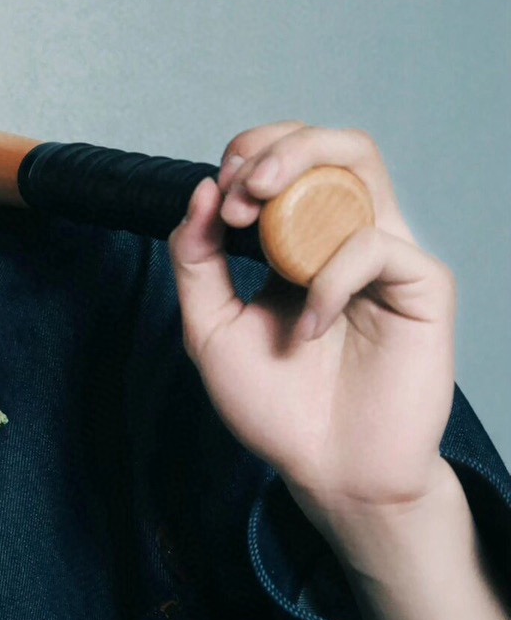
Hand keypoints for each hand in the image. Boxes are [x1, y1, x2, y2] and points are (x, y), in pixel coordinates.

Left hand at [166, 122, 456, 518]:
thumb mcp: (211, 330)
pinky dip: (328, 277)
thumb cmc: (277, 409)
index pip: (287, 161)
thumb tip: (202, 190)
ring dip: (303, 167)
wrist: (328, 474)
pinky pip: (373, 245)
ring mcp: (387, 257)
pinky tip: (308, 326)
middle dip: (278, 145)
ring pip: (362, 164)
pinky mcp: (422, 286)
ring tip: (256, 205)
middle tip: (240, 188)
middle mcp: (347, 238)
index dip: (248, 159)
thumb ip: (196, 261)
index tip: (214, 203)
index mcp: (300, 244)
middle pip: (331, 145)